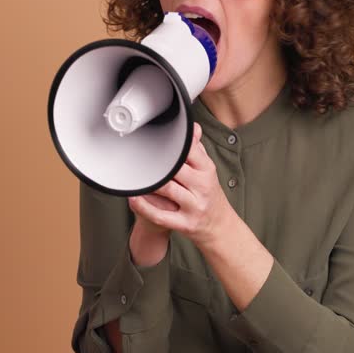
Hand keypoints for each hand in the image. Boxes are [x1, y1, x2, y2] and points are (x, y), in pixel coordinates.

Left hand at [128, 122, 234, 245]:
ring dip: (148, 182)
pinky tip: (133, 198)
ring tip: (134, 174)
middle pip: (175, 168)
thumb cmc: (208, 194)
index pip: (188, 150)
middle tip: (139, 155)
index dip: (170, 144)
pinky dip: (144, 207)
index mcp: (206, 170)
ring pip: (167, 189)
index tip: (154, 139)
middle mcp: (202, 187)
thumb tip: (192, 127)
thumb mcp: (206, 170)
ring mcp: (194, 206)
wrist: (220, 225)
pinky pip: (160, 215)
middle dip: (157, 163)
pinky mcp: (185, 223)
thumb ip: (196, 149)